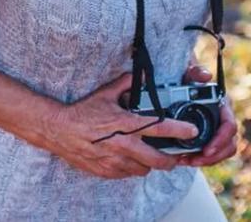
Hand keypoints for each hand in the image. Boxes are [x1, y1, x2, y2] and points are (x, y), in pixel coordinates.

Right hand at [37, 74, 199, 178]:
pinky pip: (127, 174)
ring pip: (144, 170)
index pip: (159, 127)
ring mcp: (115, 161)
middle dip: (171, 160)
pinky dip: (131, 168)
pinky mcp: (106, 171)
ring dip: (149, 164)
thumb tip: (139, 76)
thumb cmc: (82, 112)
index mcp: (125, 124)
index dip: (179, 130)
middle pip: (158, 160)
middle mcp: (123, 145)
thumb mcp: (104, 94)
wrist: (58, 131)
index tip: (192, 131)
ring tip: (149, 157)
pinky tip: (129, 160)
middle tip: (174, 156)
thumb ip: (125, 84)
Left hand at [176, 64, 238, 166]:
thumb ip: (196, 72)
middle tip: (195, 161)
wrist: (183, 83)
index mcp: (224, 105)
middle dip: (214, 156)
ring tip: (188, 162)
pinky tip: (186, 160)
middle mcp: (225, 119)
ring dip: (208, 161)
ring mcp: (220, 130)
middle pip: (229, 144)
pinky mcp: (212, 137)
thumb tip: (206, 76)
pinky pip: (213, 154)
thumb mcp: (190, 73)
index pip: (229, 126)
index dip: (220, 140)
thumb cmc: (188, 78)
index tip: (206, 150)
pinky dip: (202, 159)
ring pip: (223, 152)